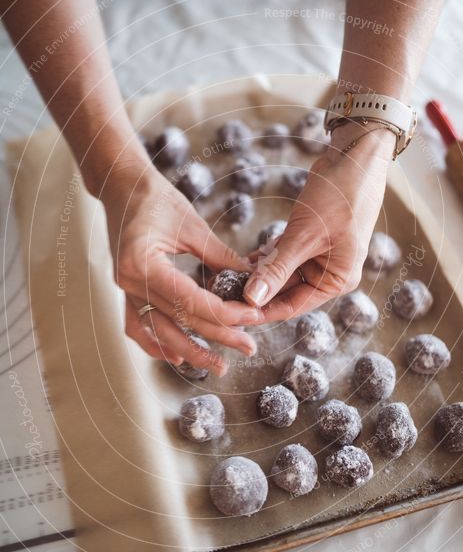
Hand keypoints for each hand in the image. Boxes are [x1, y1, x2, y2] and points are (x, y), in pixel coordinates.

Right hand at [100, 160, 262, 374]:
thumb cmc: (156, 199)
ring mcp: (123, 290)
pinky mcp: (125, 291)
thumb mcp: (192, 225)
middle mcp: (128, 283)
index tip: (252, 317)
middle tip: (249, 347)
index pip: (190, 302)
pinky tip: (175, 356)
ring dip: (189, 351)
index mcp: (142, 264)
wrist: (121, 187)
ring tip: (218, 365)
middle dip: (217, 336)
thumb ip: (220, 257)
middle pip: (178, 321)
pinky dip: (156, 344)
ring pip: (158, 332)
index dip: (225, 314)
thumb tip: (252, 281)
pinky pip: (138, 326)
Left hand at [243, 126, 394, 319]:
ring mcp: (319, 256)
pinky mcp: (309, 239)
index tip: (231, 314)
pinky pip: (283, 255)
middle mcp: (329, 273)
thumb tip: (252, 298)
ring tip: (225, 279)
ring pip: (281, 274)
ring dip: (258, 275)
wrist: (354, 156)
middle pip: (285, 292)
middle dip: (256, 292)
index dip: (262, 310)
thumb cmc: (340, 196)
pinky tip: (241, 262)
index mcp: (337, 280)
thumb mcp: (305, 236)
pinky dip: (265, 257)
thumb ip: (277, 268)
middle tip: (222, 294)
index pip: (293, 306)